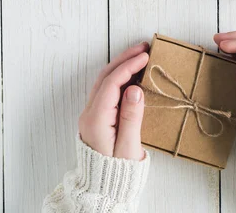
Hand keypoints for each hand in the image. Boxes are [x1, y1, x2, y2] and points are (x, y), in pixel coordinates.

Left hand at [78, 43, 148, 159]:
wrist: (102, 187)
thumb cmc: (118, 170)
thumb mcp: (128, 147)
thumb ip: (131, 117)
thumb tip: (135, 89)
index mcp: (96, 119)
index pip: (112, 83)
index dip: (129, 67)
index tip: (145, 57)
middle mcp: (90, 113)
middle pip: (105, 77)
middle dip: (124, 59)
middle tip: (143, 48)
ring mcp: (91, 114)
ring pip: (104, 81)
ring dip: (120, 66)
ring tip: (138, 55)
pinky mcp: (96, 117)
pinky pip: (105, 90)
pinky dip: (118, 77)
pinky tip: (131, 74)